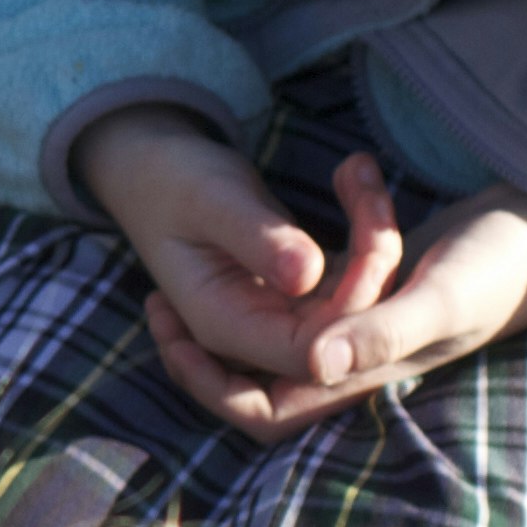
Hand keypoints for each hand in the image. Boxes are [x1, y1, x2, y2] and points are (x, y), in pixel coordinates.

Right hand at [78, 110, 403, 438]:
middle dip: (375, 277)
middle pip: (344, 345)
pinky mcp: (301, 295)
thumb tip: (310, 273)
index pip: (311, 356)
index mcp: (226, 325)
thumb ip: (257, 238)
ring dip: (376, 249)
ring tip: (358, 173)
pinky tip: (355, 178)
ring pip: (356, 315)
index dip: (353, 313)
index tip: (369, 240)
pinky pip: (352, 288)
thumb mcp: (211, 199)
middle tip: (368, 194)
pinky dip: (367, 238)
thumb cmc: (172, 180)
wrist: (151, 170)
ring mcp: (280, 318)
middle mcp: (255, 335)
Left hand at [150, 186, 526, 439]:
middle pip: (256, 372)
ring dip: (272, 268)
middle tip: (158, 289)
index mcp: (361, 377)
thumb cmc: (506, 266)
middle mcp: (356, 360)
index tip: (165, 324)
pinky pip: (322, 278)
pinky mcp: (381, 285)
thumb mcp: (441, 296)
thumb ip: (380, 334)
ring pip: (287, 316)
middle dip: (209, 335)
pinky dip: (319, 238)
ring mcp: (366, 324)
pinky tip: (338, 181)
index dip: (205, 383)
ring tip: (242, 230)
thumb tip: (310, 364)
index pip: (261, 412)